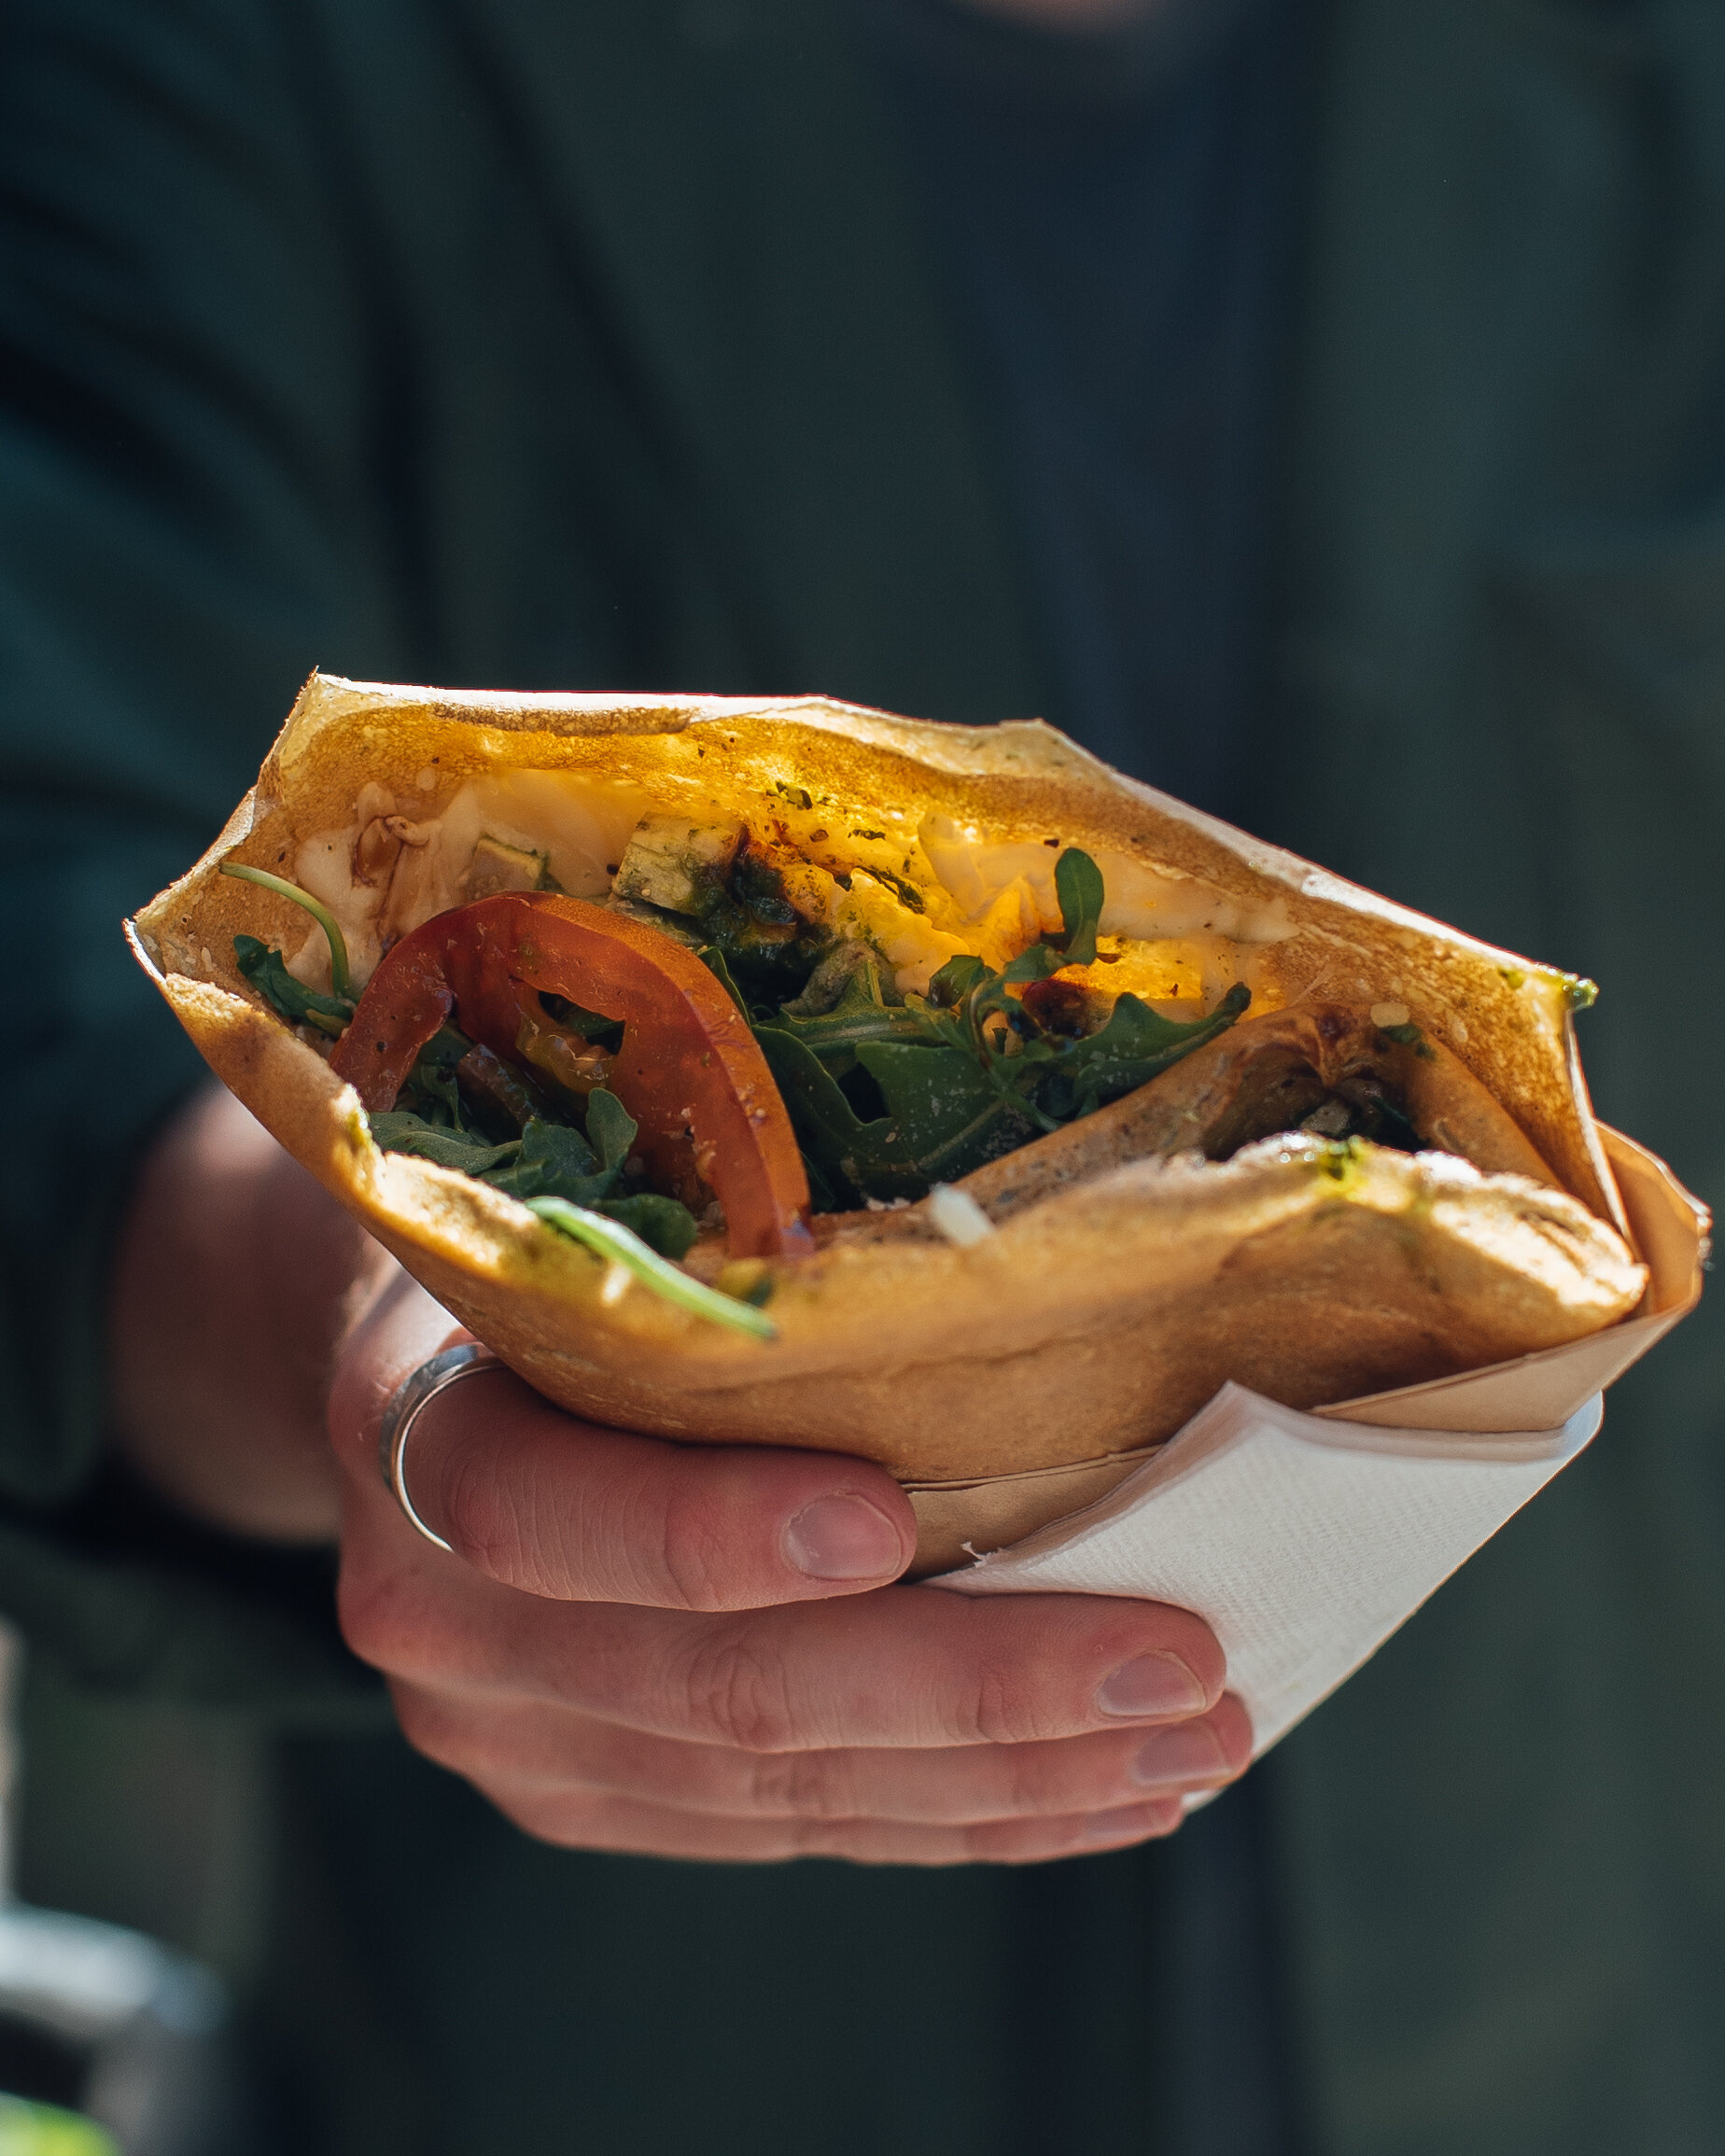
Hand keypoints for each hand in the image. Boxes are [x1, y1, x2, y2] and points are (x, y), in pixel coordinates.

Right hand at [329, 1272, 1252, 1865]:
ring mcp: (515, 1735)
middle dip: (972, 1689)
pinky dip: (961, 1817)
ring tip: (1195, 1738)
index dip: (710, 1532)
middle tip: (1180, 1664)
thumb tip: (1016, 1273)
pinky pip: (793, 1832)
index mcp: (413, 1434)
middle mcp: (438, 1616)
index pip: (541, 1511)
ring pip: (784, 1787)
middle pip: (717, 1687)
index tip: (897, 1518)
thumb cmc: (558, 1249)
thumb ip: (710, 1268)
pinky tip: (1101, 1794)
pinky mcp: (590, 1796)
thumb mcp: (587, 1211)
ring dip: (1012, 1777)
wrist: (434, 1372)